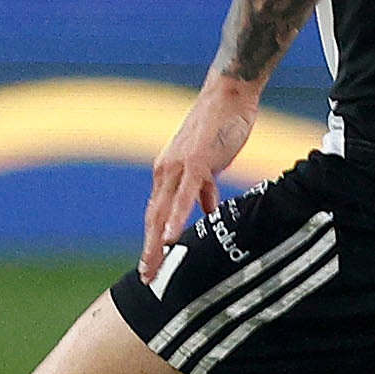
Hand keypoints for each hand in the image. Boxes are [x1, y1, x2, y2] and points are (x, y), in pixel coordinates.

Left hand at [143, 75, 259, 281]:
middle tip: (147, 278)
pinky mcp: (195, 163)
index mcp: (166, 172)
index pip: (155, 212)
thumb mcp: (209, 163)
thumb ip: (205, 186)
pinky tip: (172, 237)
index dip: (151, 240)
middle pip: (152, 219)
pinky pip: (184, 197)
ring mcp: (178, 167)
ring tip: (154, 267)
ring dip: (157, 242)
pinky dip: (176, 219)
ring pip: (162, 212)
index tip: (151, 264)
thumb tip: (208, 209)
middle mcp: (165, 172)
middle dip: (149, 251)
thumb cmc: (220, 125)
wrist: (227, 95)